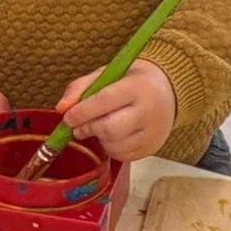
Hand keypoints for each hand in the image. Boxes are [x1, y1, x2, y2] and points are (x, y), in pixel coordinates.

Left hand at [56, 58, 176, 161]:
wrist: (169, 91)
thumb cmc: (133, 82)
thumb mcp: (108, 74)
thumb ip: (81, 87)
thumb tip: (62, 108)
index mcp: (138, 86)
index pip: (106, 100)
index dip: (82, 111)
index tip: (68, 117)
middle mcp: (148, 110)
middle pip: (111, 128)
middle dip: (88, 128)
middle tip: (79, 127)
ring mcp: (152, 132)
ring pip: (115, 145)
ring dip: (98, 140)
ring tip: (98, 128)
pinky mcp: (151, 148)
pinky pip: (123, 156)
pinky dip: (110, 148)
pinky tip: (111, 137)